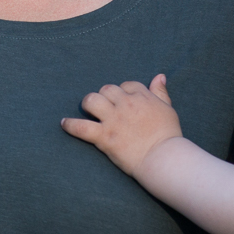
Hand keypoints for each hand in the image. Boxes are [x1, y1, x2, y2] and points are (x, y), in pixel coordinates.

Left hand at [61, 74, 181, 179]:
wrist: (163, 158)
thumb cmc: (168, 136)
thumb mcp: (168, 109)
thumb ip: (160, 92)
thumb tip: (159, 76)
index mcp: (142, 96)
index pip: (126, 85)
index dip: (123, 93)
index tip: (122, 102)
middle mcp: (126, 104)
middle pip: (107, 89)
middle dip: (105, 96)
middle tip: (104, 107)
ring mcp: (113, 120)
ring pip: (91, 101)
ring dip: (88, 104)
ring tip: (87, 110)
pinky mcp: (104, 136)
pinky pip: (81, 127)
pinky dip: (71, 125)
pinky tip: (65, 124)